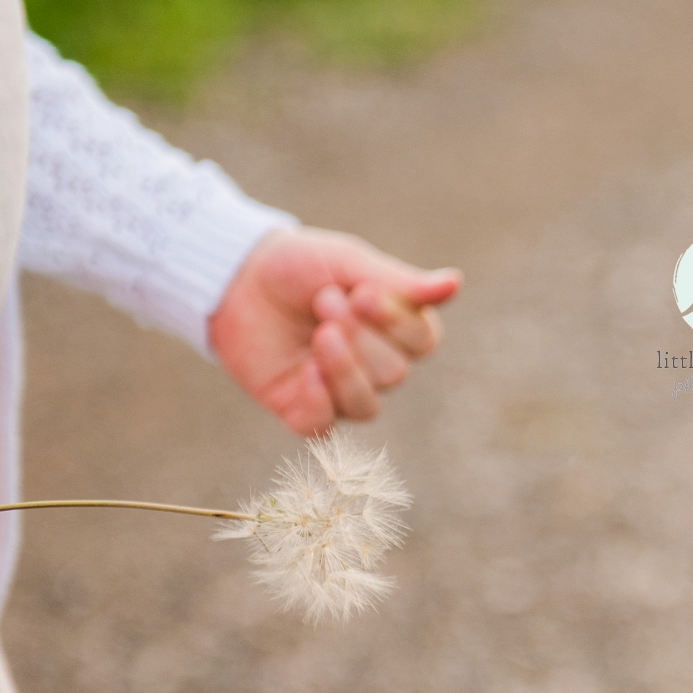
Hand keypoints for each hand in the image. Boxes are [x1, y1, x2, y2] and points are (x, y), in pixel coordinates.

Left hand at [209, 226, 460, 434]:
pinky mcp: (302, 410)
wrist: (237, 277)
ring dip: (343, 369)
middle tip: (326, 302)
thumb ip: (400, 282)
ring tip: (318, 334)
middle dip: (360, 338)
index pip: (423, 343)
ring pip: (366, 406)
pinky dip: (319, 403)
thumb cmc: (300, 265)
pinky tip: (306, 373)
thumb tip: (456, 282)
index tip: (362, 292)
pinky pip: (323, 427)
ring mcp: (339, 392)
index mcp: (397, 330)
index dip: (396, 323)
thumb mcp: (349, 264)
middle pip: (395, 374)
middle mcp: (376, 366)